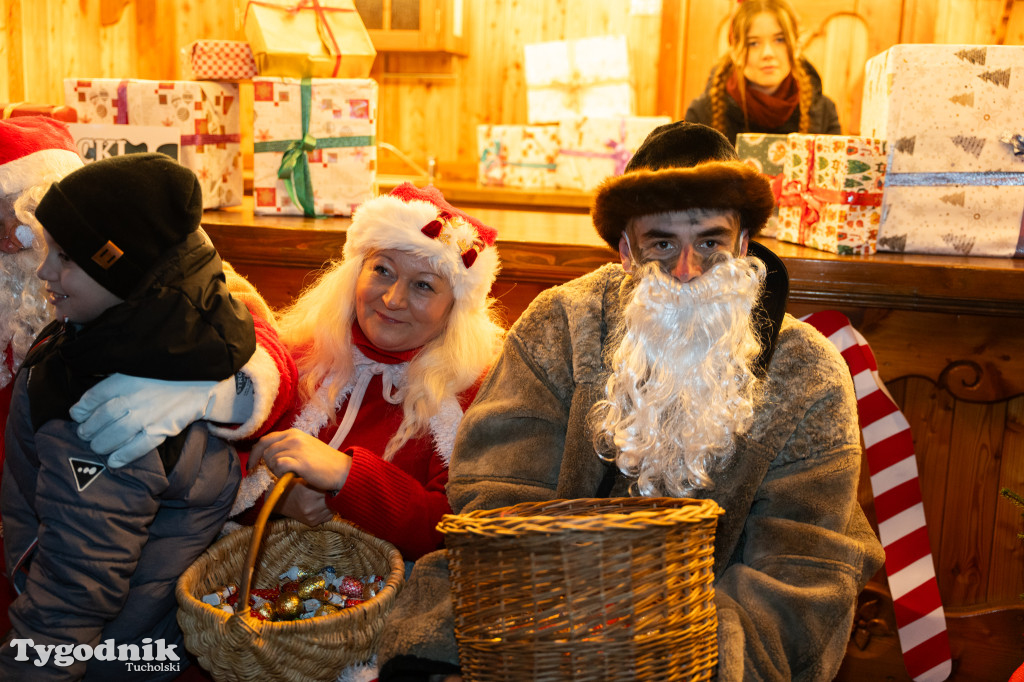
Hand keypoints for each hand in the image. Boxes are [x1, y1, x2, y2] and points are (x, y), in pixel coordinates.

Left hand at [70, 373, 252, 467]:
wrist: (202, 380)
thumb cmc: (166, 373)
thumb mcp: (137, 367)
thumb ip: (116, 380)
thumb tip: (92, 398)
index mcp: (126, 379)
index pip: (95, 397)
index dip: (82, 409)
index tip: (77, 415)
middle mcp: (135, 398)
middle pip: (102, 418)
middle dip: (88, 429)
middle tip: (84, 435)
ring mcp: (149, 415)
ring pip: (117, 434)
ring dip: (101, 443)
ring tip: (96, 447)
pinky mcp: (163, 429)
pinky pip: (140, 446)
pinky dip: (125, 455)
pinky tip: (114, 461)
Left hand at [251, 429, 351, 491]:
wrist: (343, 470)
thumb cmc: (324, 462)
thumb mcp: (305, 447)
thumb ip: (288, 448)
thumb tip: (268, 457)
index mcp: (293, 433)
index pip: (265, 440)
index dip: (255, 453)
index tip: (252, 465)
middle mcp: (293, 437)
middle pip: (265, 450)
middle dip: (265, 464)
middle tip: (276, 472)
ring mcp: (296, 449)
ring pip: (270, 459)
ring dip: (275, 470)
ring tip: (289, 473)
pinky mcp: (299, 461)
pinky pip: (278, 466)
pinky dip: (280, 473)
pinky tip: (291, 475)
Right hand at [276, 480, 334, 525]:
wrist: (281, 501)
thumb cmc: (293, 487)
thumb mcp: (304, 479)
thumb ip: (319, 480)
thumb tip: (336, 480)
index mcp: (309, 494)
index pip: (332, 489)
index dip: (332, 486)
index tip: (332, 483)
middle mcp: (311, 507)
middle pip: (334, 500)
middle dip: (334, 494)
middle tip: (330, 490)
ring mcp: (312, 516)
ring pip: (333, 508)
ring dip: (331, 503)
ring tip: (323, 497)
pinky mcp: (312, 522)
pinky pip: (328, 516)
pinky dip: (327, 510)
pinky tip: (321, 505)